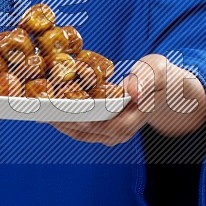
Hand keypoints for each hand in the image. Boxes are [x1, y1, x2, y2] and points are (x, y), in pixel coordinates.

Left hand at [48, 54, 205, 144]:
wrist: (167, 90)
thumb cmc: (163, 77)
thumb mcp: (159, 71)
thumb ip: (146, 79)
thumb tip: (131, 91)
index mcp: (134, 119)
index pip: (106, 125)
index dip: (82, 119)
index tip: (61, 110)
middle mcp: (121, 132)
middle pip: (87, 131)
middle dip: (63, 121)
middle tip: (39, 108)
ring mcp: (112, 133)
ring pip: (81, 133)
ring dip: (59, 123)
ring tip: (37, 109)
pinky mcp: (104, 129)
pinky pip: (81, 128)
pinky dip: (65, 120)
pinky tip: (49, 109)